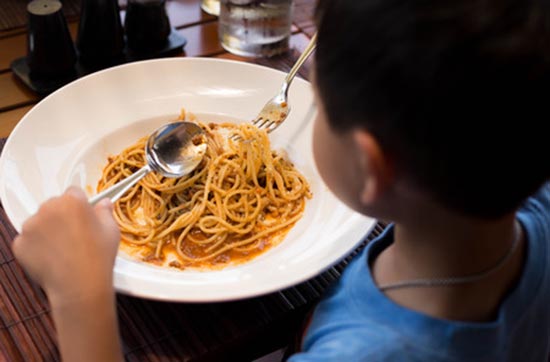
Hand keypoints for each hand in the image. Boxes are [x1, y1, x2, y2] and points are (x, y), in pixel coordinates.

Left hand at [12, 187, 119, 305]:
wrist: (80, 285)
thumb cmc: (98, 257)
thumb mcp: (111, 230)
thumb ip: (105, 212)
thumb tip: (104, 203)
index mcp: (72, 201)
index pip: (74, 193)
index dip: (80, 206)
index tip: (83, 217)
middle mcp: (48, 208)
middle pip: (54, 206)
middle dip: (62, 217)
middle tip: (74, 236)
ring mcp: (31, 226)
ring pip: (39, 223)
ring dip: (47, 231)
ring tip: (63, 250)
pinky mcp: (20, 244)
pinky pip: (28, 241)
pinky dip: (36, 248)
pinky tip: (52, 258)